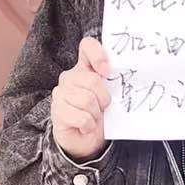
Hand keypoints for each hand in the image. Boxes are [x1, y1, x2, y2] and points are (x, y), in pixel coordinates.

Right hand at [50, 38, 111, 160]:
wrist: (85, 139)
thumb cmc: (99, 113)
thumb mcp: (109, 94)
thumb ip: (114, 81)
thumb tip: (127, 75)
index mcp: (84, 67)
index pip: (87, 46)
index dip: (98, 54)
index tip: (107, 71)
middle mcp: (69, 77)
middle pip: (92, 80)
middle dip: (104, 98)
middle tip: (103, 107)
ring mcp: (60, 93)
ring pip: (87, 100)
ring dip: (96, 114)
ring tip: (93, 117)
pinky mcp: (57, 111)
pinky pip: (82, 117)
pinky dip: (89, 125)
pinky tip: (86, 126)